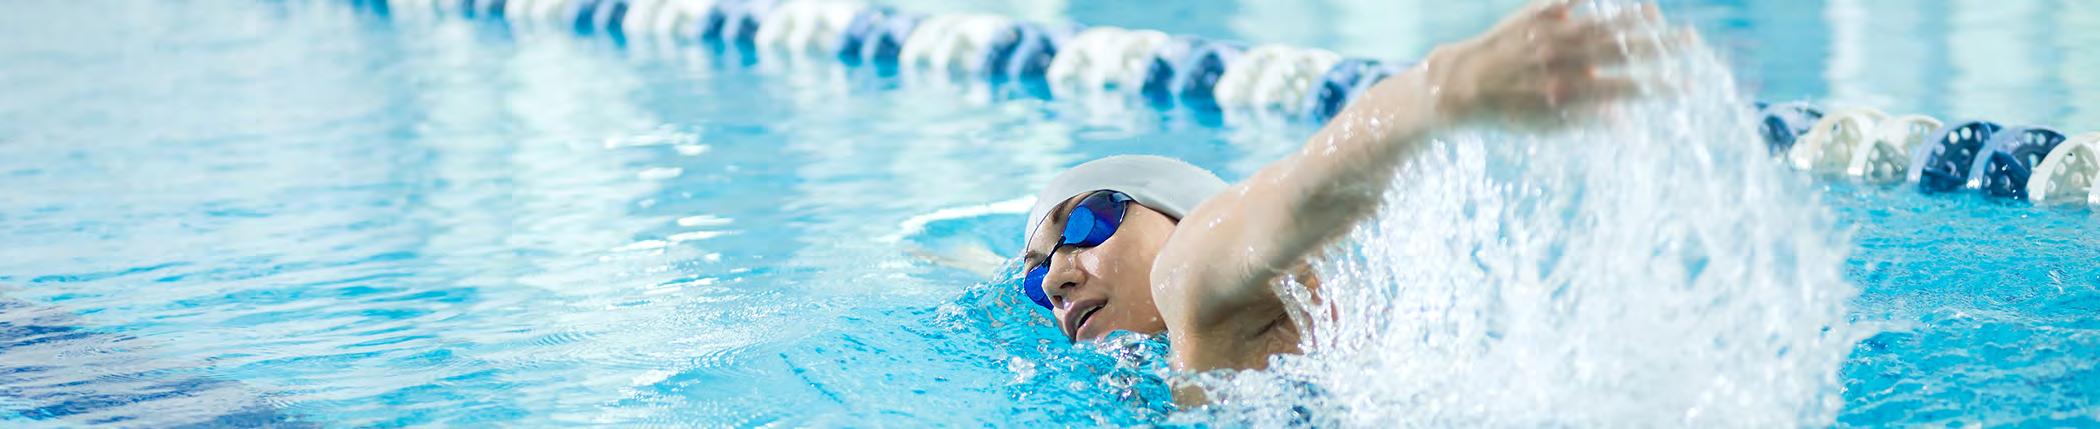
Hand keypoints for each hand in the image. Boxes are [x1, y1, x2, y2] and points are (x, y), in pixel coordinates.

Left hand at [1423, 0, 1669, 128]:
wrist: (1459, 86)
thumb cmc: (1506, 112)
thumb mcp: (1547, 127)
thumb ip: (1587, 122)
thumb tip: (1627, 126)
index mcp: (1568, 93)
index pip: (1624, 90)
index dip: (1658, 87)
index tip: (1688, 85)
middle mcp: (1561, 63)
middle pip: (1620, 53)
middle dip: (1658, 47)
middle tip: (1691, 40)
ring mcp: (1547, 37)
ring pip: (1598, 24)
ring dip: (1630, 19)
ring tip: (1656, 13)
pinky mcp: (1532, 16)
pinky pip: (1565, 1)